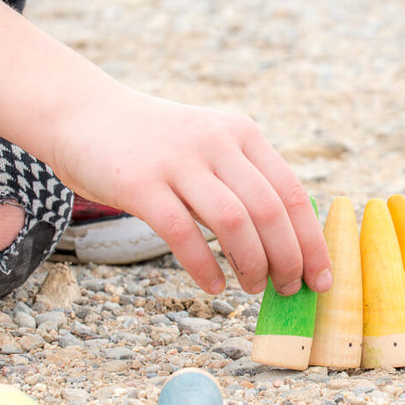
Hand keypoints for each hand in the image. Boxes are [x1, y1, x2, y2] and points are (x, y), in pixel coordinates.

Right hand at [53, 87, 331, 295]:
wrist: (83, 114)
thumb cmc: (154, 145)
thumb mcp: (209, 146)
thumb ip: (243, 181)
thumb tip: (286, 244)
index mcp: (241, 134)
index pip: (292, 193)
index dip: (312, 241)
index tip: (321, 279)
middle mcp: (215, 142)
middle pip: (269, 210)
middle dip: (287, 259)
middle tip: (287, 290)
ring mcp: (177, 160)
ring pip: (234, 221)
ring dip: (252, 264)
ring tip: (252, 288)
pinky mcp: (140, 182)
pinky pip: (183, 232)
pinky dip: (204, 266)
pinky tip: (214, 286)